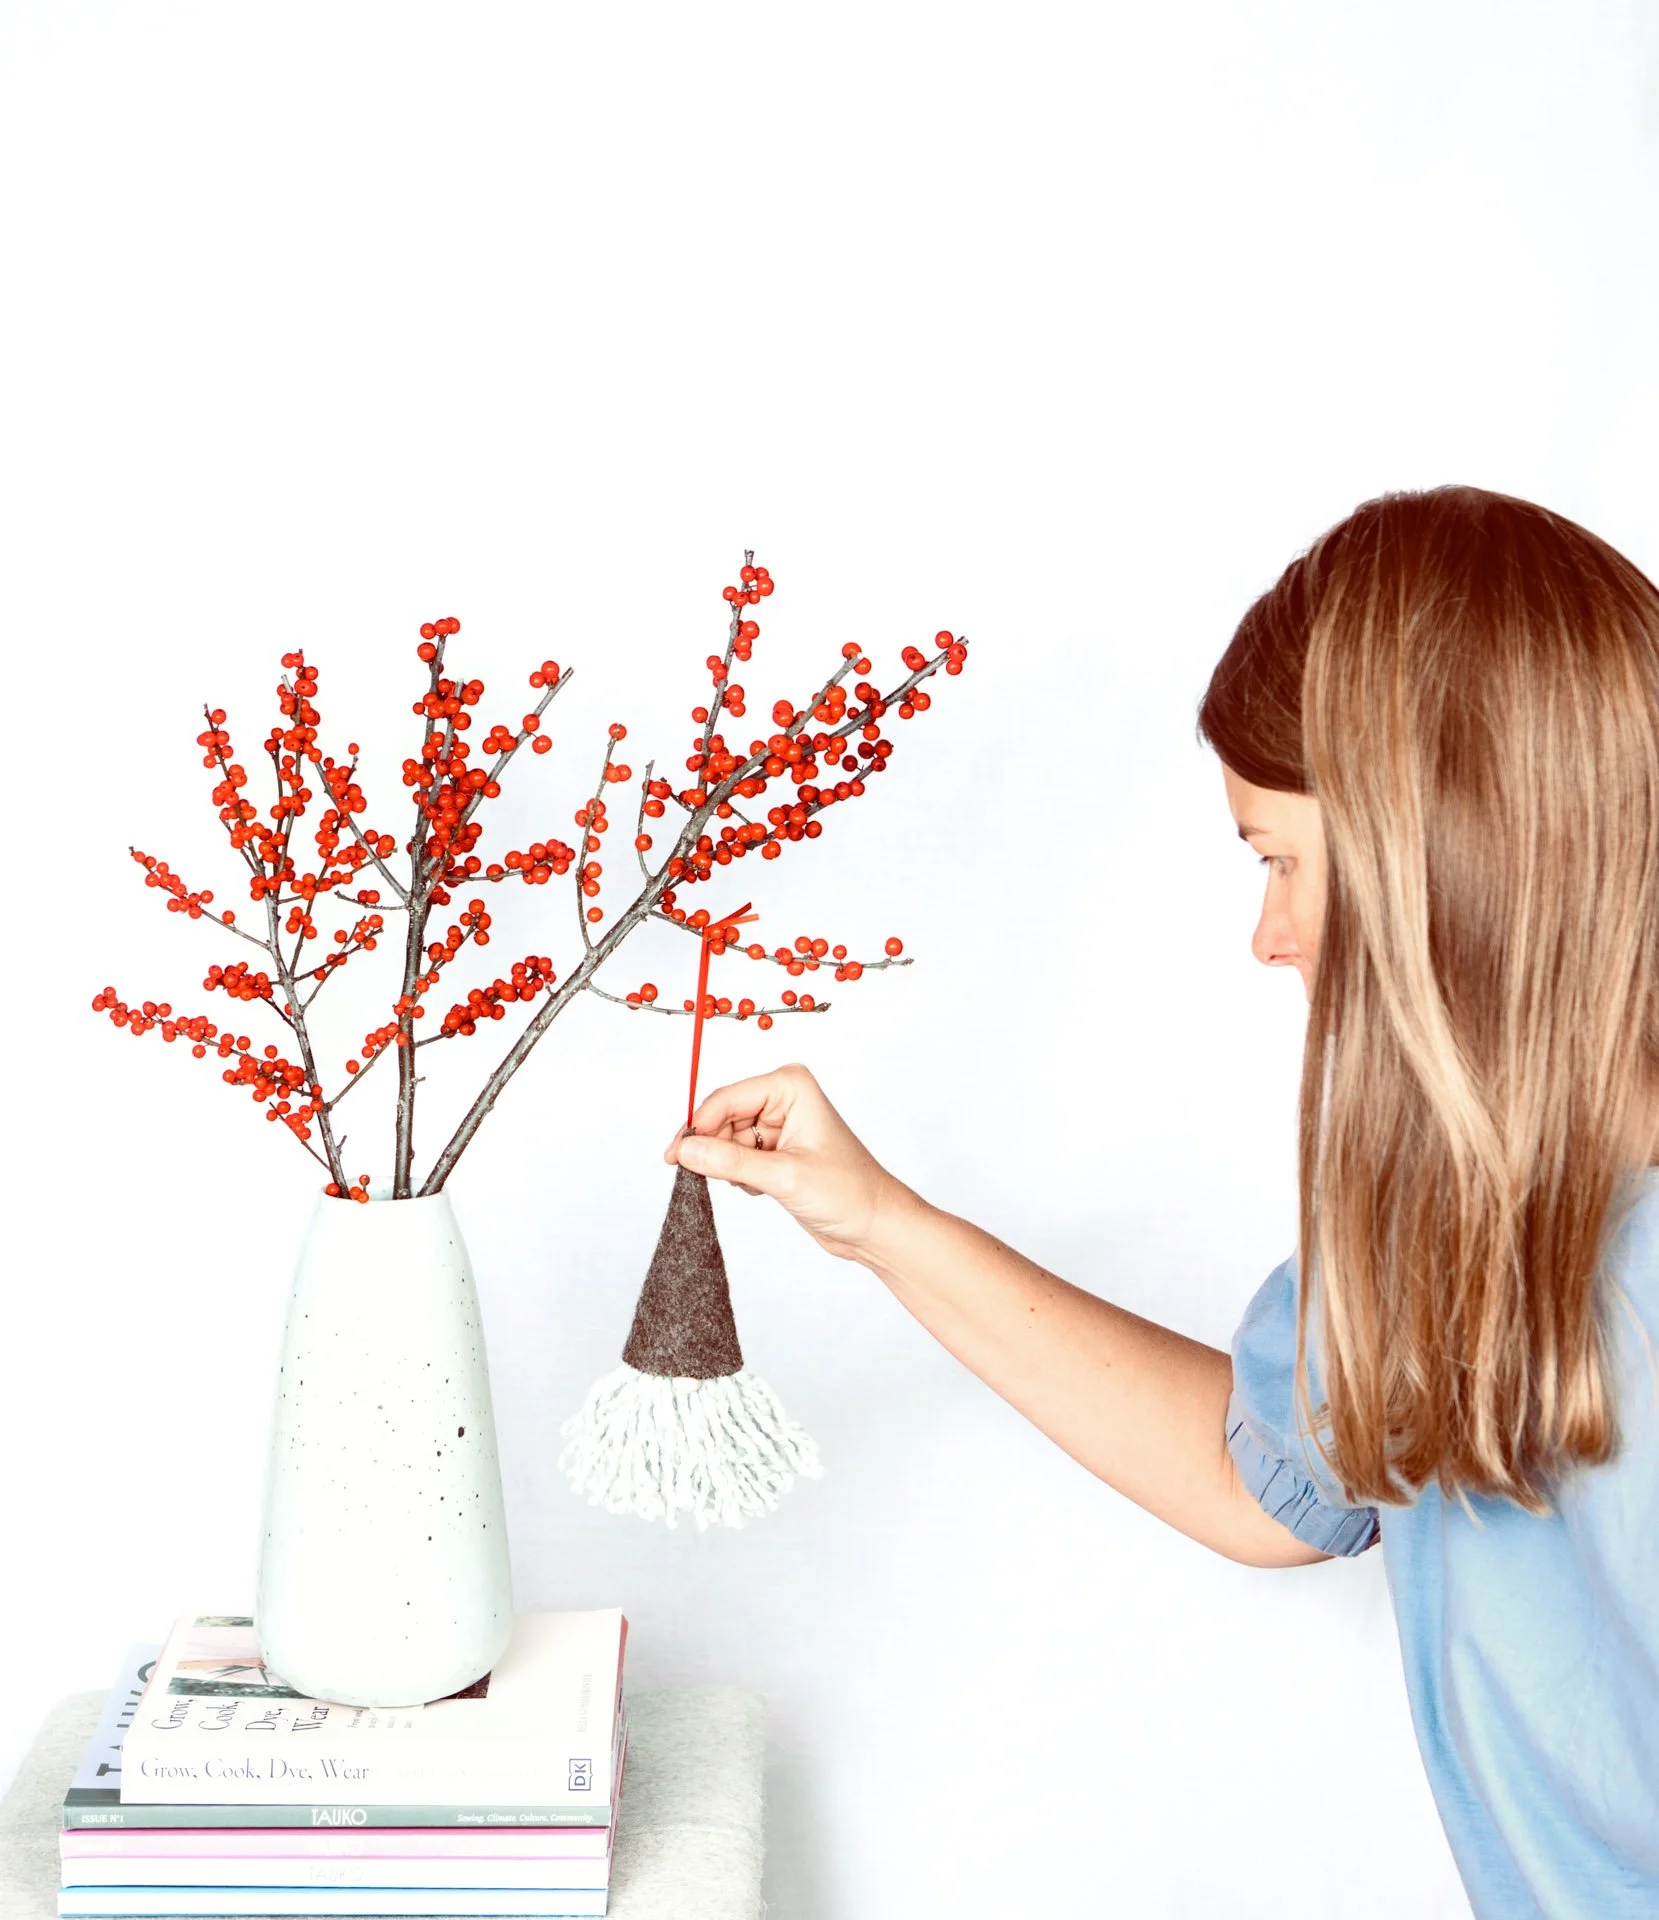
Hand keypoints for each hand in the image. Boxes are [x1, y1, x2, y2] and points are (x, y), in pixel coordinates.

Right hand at [664, 1063, 907, 1262]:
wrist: (874, 1225)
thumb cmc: (849, 1192)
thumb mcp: (784, 1177)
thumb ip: (731, 1163)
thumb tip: (686, 1151)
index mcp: (790, 1086)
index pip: (726, 1099)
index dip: (697, 1128)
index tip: (675, 1157)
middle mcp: (783, 1098)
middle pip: (721, 1117)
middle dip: (711, 1149)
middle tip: (698, 1177)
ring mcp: (778, 1124)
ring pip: (725, 1139)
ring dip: (728, 1166)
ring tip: (754, 1186)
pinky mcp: (775, 1150)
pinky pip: (736, 1156)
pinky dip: (739, 1175)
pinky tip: (761, 1189)